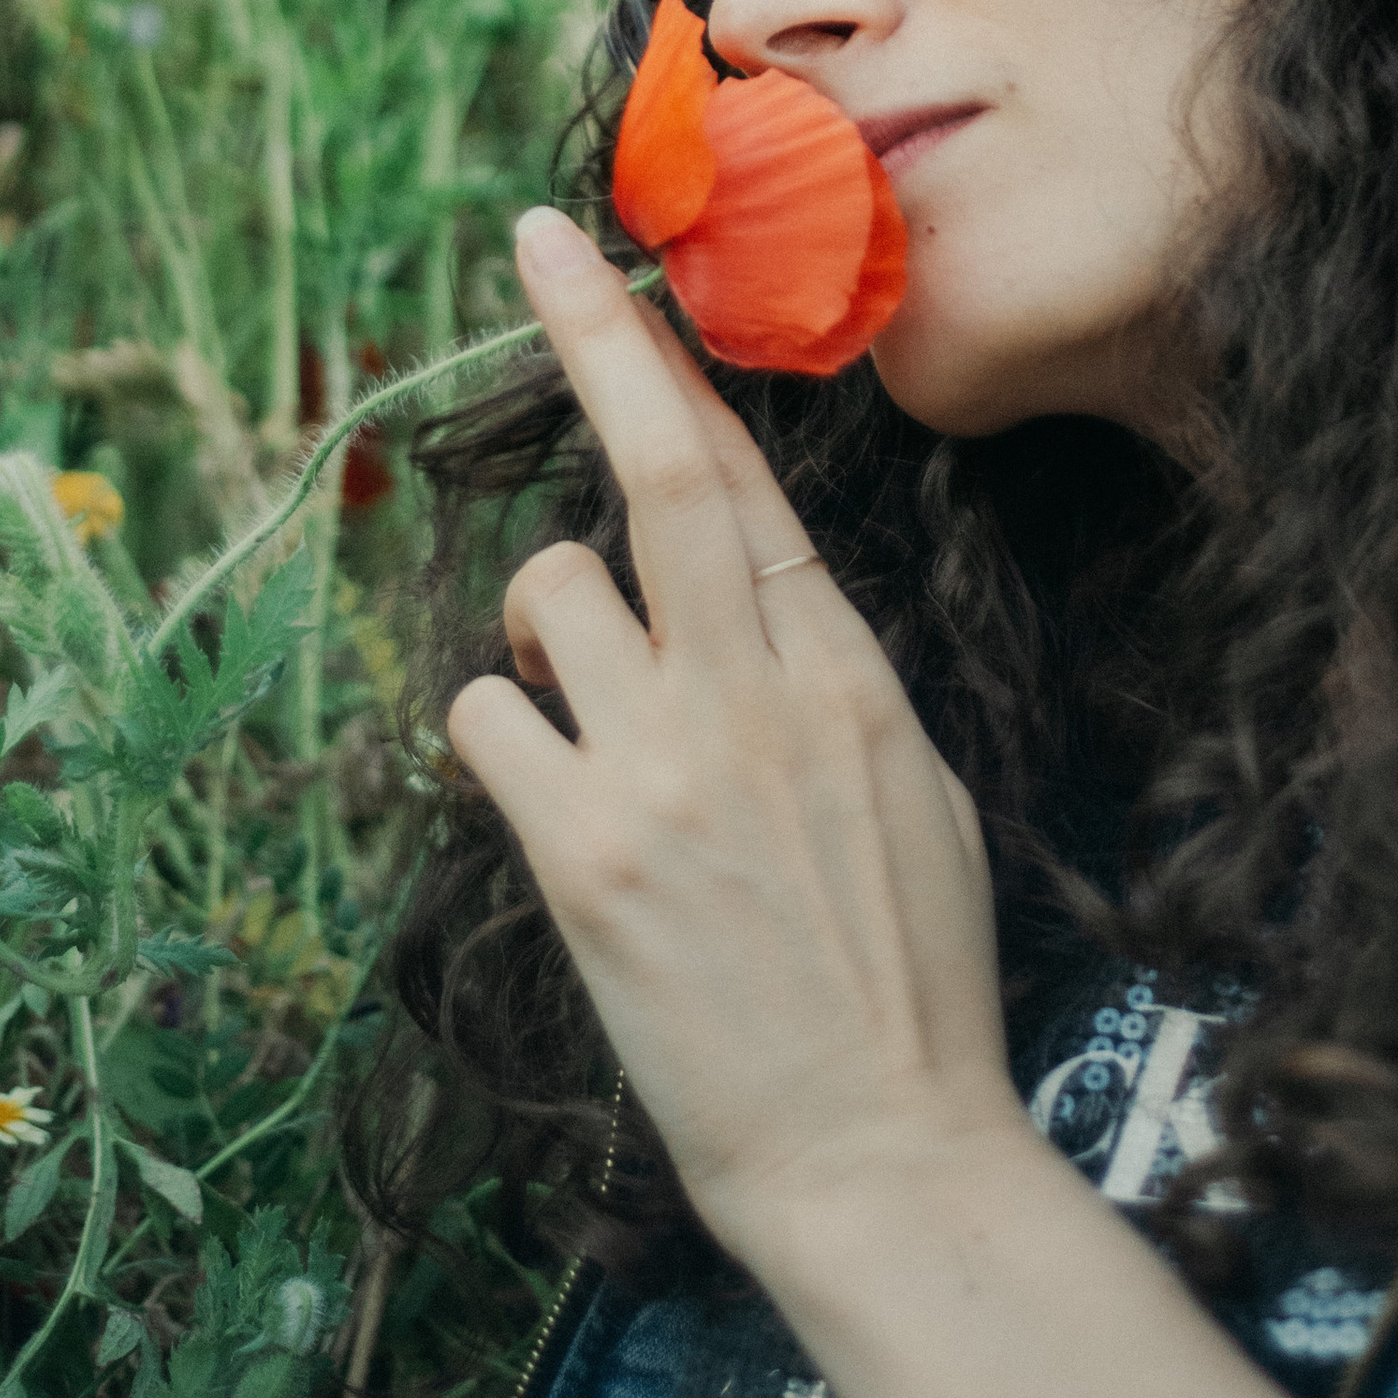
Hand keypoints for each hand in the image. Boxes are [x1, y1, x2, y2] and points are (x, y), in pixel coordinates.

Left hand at [446, 205, 1026, 1265]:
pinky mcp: (586, 858)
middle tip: (533, 241)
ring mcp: (666, 771)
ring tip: (578, 712)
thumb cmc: (910, 979)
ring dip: (538, 629)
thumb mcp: (913, 788)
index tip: (617, 273)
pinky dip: (495, 731)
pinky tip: (543, 796)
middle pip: (659, 468)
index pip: (747, 479)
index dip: (676, 367)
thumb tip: (752, 586)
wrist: (886, 1157)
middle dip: (591, 337)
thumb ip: (825, 675)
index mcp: (847, 673)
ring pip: (546, 592)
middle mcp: (755, 695)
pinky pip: (484, 721)